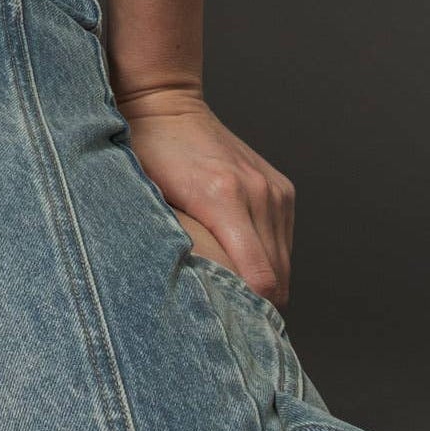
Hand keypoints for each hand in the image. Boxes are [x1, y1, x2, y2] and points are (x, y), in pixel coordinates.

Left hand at [117, 87, 295, 305]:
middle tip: (225, 319)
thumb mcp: (146, 201)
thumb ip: (166, 245)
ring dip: (264, 282)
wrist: (164, 103)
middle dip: (256, 304)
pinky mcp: (281, 188)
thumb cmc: (145, 152)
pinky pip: (282, 241)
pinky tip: (237, 259)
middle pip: (277, 278)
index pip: (260, 278)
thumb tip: (178, 294)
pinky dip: (267, 258)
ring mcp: (273, 190)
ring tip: (230, 292)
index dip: (248, 310)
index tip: (228, 328)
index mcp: (222, 196)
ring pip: (284, 264)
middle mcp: (257, 193)